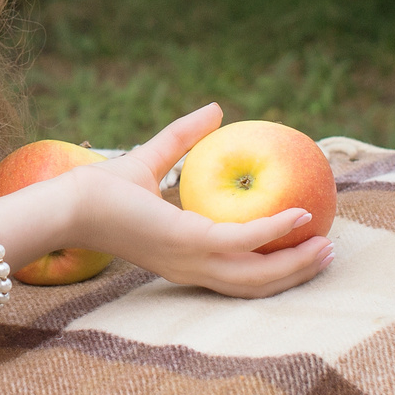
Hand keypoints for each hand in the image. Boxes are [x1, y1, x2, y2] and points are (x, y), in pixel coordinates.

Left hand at [59, 104, 332, 298]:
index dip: (271, 266)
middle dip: (294, 274)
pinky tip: (298, 216)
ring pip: (257, 274)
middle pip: (255, 284)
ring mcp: (191, 260)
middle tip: (327, 254)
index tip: (301, 248)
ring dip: (295, 262)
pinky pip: (243, 242)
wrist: (68, 202)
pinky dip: (274, 232)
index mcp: (184, 258)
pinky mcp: (189, 242)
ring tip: (325, 247)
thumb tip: (214, 109)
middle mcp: (191, 268)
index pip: (236, 273)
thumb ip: (181, 138)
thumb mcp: (149, 161)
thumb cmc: (98, 190)